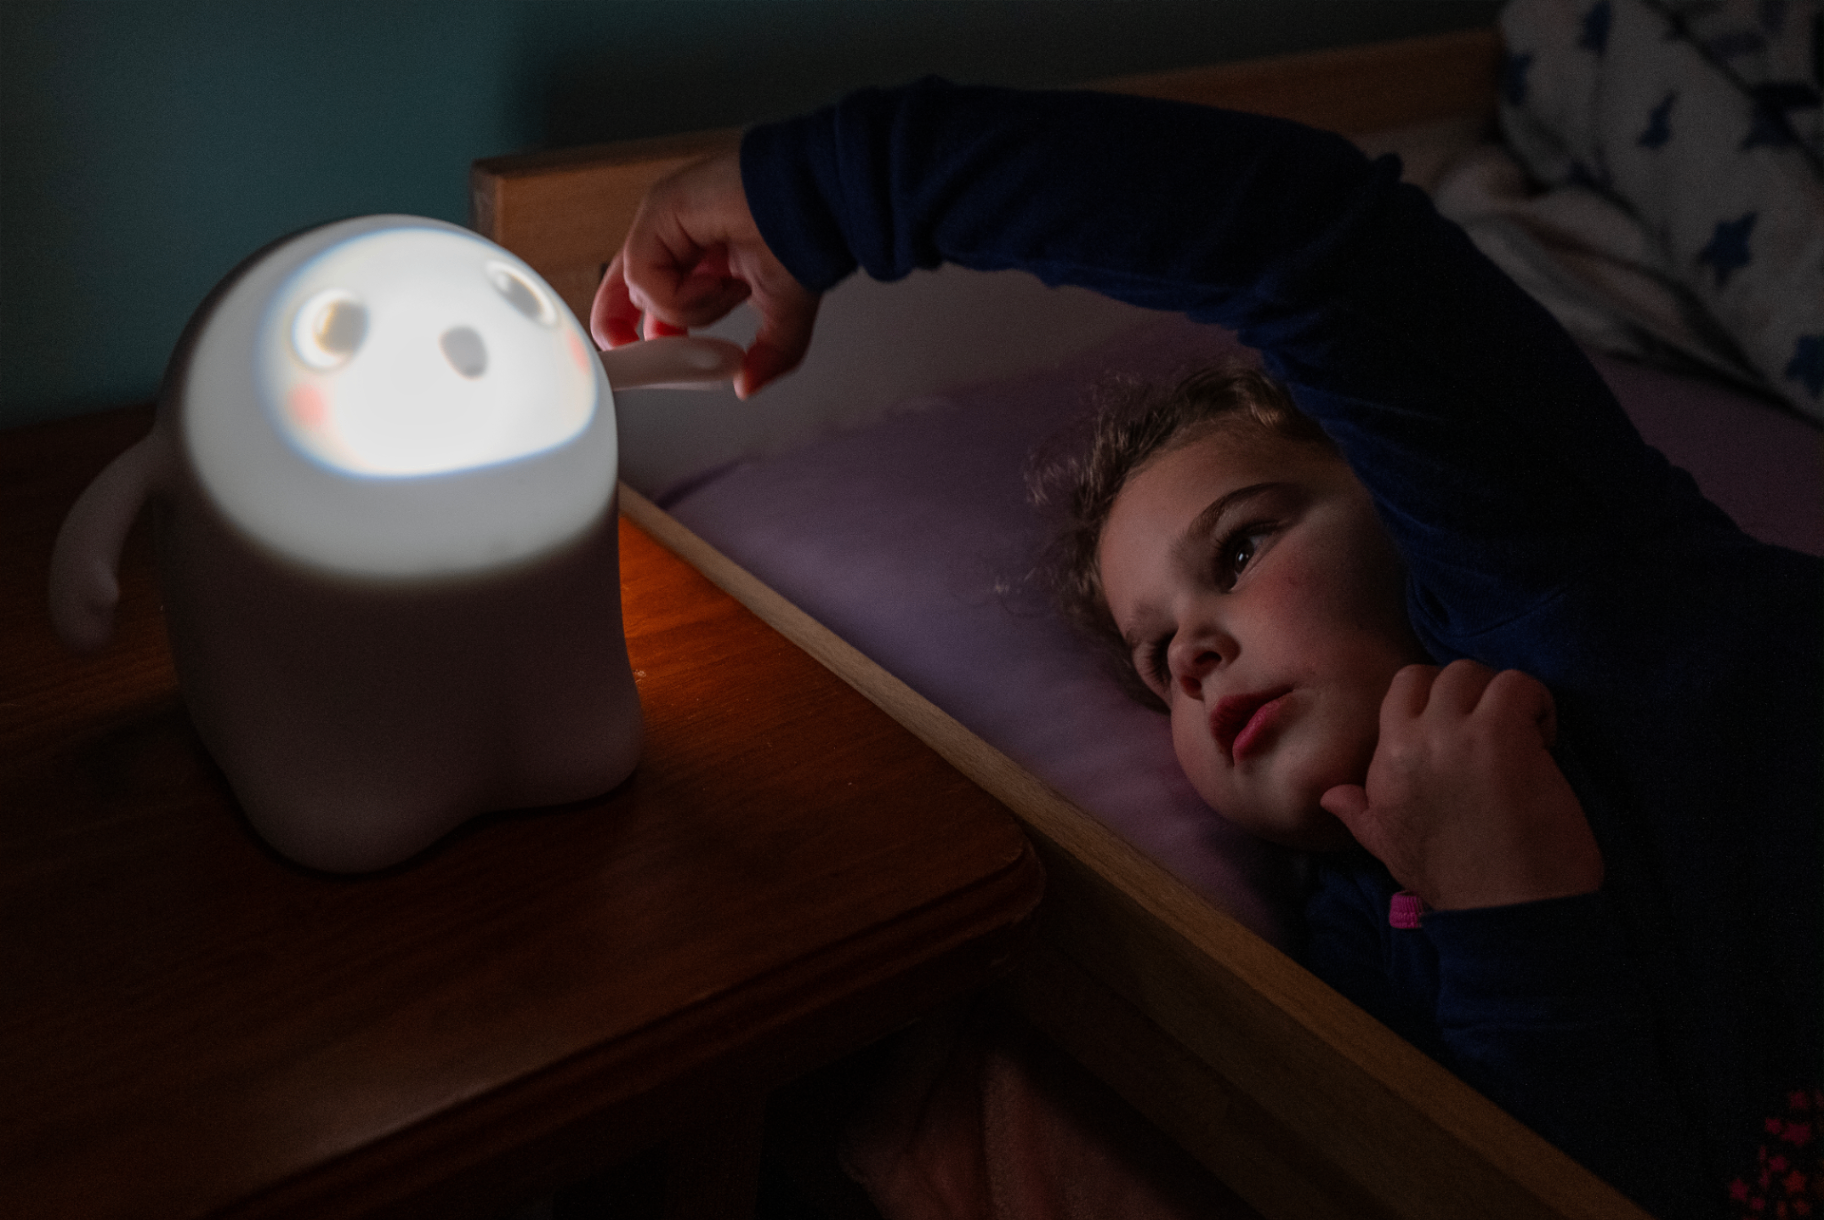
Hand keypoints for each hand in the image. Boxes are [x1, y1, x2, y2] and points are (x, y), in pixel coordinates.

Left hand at [590, 149, 821, 398]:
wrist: (819, 203)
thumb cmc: (805, 237)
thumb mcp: (784, 316)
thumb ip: (768, 355)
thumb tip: (748, 386)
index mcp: (698, 255)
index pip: (646, 293)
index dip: (642, 331)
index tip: (653, 363)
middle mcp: (674, 236)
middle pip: (622, 288)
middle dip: (633, 331)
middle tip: (658, 360)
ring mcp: (663, 222)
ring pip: (642, 291)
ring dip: (691, 310)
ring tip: (731, 292)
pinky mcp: (659, 210)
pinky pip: (645, 275)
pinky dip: (684, 294)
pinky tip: (722, 281)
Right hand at [1320, 660, 1603, 910]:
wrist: (1509, 912)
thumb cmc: (1458, 884)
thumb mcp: (1393, 848)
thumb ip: (1362, 815)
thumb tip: (1331, 796)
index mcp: (1382, 766)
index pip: (1400, 691)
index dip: (1437, 701)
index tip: (1465, 731)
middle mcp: (1410, 741)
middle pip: (1436, 675)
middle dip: (1471, 693)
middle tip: (1499, 729)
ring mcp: (1455, 733)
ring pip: (1475, 673)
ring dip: (1505, 696)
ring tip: (1526, 733)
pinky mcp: (1502, 733)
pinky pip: (1519, 685)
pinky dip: (1538, 702)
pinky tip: (1546, 739)